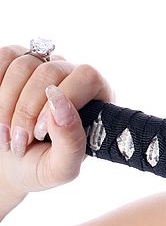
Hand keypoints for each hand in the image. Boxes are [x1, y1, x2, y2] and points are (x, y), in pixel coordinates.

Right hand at [0, 44, 114, 198]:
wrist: (7, 166)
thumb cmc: (40, 168)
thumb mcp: (61, 168)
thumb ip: (71, 141)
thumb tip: (60, 104)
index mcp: (96, 97)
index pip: (87, 77)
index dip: (62, 101)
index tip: (41, 132)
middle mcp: (70, 76)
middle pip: (51, 71)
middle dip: (27, 109)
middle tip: (18, 141)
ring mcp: (41, 65)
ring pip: (24, 64)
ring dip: (6, 102)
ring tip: (5, 132)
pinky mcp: (13, 61)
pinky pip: (4, 57)